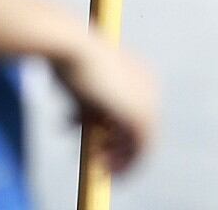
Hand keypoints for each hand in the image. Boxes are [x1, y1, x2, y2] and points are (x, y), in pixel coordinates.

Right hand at [52, 35, 158, 174]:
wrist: (70, 48)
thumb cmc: (68, 60)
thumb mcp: (80, 87)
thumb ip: (85, 107)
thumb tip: (75, 124)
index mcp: (137, 74)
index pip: (131, 113)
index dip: (113, 132)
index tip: (93, 144)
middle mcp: (148, 86)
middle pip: (138, 128)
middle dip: (115, 147)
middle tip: (95, 160)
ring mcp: (147, 100)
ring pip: (142, 141)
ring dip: (121, 159)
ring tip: (99, 168)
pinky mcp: (141, 114)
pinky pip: (140, 148)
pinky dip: (126, 162)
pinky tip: (106, 170)